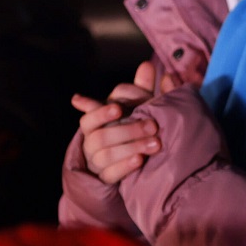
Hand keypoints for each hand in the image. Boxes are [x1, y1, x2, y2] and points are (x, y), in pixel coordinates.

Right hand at [69, 61, 183, 184]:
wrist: (129, 166)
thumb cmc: (132, 130)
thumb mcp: (138, 109)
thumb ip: (141, 90)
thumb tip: (147, 65)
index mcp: (95, 125)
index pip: (89, 118)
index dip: (100, 113)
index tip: (118, 108)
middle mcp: (92, 143)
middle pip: (99, 136)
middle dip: (127, 130)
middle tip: (153, 126)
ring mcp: (97, 163)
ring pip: (105, 155)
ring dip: (131, 147)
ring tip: (155, 144)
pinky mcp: (106, 179)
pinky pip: (110, 175)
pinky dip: (125, 166)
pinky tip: (141, 161)